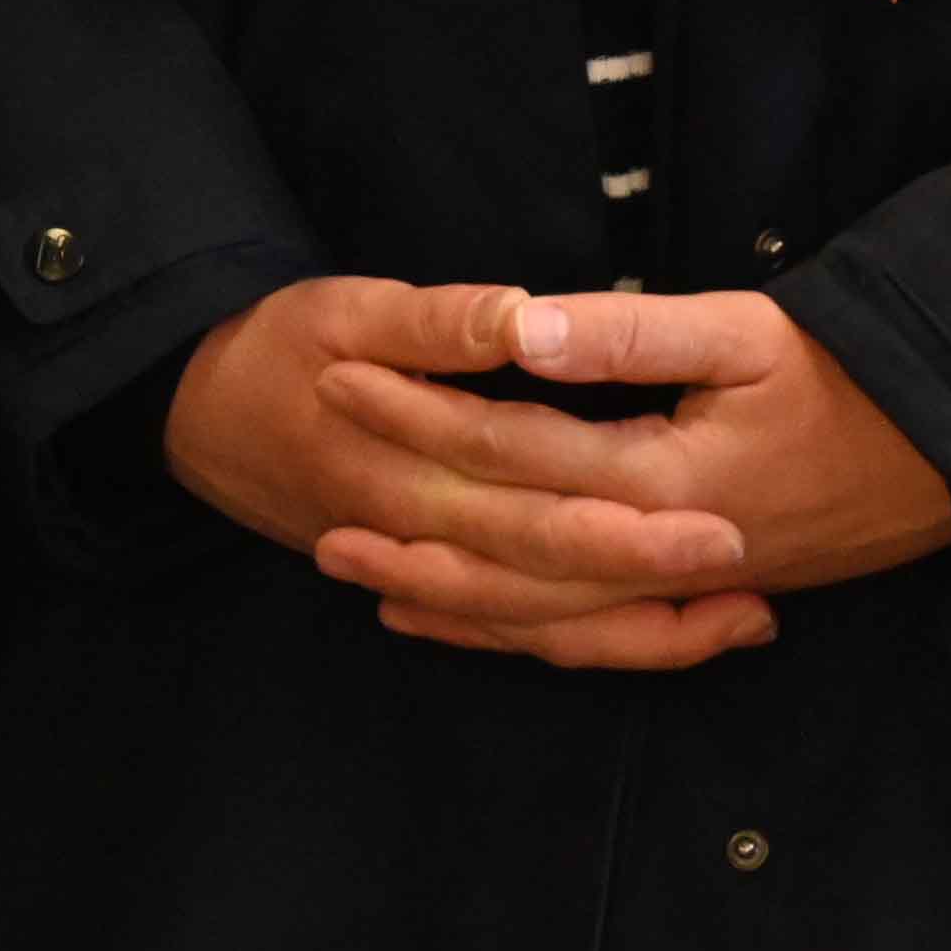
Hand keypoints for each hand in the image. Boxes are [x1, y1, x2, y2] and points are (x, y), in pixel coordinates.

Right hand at [166, 276, 772, 671]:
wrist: (195, 411)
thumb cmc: (275, 346)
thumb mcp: (345, 310)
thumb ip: (438, 324)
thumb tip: (523, 317)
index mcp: (411, 469)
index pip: (537, 510)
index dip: (631, 524)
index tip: (720, 521)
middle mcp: (426, 538)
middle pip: (554, 584)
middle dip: (660, 588)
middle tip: (756, 578)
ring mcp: (425, 572)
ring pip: (541, 628)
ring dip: (641, 634)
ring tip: (740, 622)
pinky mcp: (428, 581)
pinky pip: (515, 634)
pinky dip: (589, 641)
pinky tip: (660, 633)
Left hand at [314, 285, 950, 659]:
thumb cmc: (852, 374)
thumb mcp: (743, 331)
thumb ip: (625, 335)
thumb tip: (517, 324)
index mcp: (661, 479)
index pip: (512, 451)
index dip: (421, 414)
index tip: (339, 374)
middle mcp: (662, 551)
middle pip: (509, 552)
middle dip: (407, 528)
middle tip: (309, 509)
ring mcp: (683, 587)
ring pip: (541, 616)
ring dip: (445, 596)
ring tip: (353, 572)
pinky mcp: (701, 598)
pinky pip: (589, 637)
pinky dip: (513, 632)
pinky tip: (446, 616)